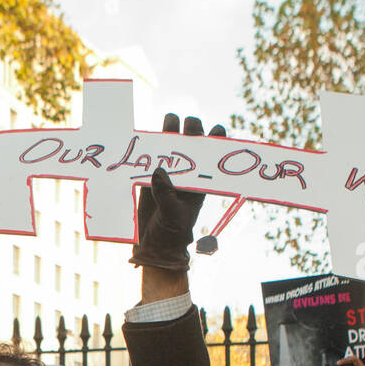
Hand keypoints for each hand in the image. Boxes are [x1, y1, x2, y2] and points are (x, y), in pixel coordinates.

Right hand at [131, 114, 225, 273]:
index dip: (216, 141)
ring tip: (171, 117)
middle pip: (192, 145)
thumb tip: (158, 171)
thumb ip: (167, 195)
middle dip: (192, 131)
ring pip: (172, 147)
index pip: (212, 158)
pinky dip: (150, 147)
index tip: (216, 130)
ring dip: (171, 131)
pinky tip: (148, 136)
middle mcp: (186, 175)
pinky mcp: (149, 179)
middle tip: (187, 124)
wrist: (154, 247)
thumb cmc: (171, 234)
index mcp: (199, 183)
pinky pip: (151, 158)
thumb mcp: (172, 216)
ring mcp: (168, 175)